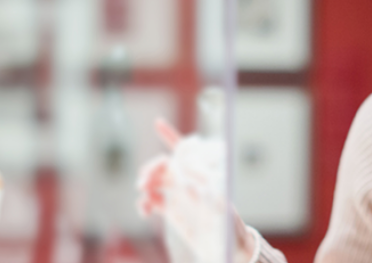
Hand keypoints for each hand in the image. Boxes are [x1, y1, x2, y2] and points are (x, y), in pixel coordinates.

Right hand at [135, 118, 256, 261]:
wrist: (226, 248)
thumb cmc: (228, 226)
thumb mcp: (220, 208)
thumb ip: (205, 192)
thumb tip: (189, 179)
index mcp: (200, 174)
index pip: (185, 151)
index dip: (171, 136)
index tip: (158, 123)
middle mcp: (188, 181)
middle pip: (164, 165)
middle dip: (151, 168)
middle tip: (143, 182)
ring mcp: (179, 194)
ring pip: (155, 180)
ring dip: (145, 182)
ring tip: (143, 193)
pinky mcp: (171, 210)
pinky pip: (152, 200)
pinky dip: (144, 202)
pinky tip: (144, 210)